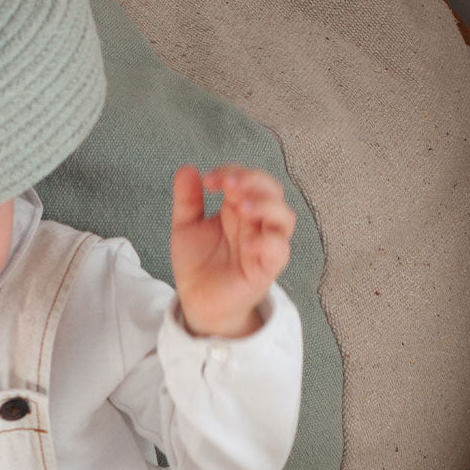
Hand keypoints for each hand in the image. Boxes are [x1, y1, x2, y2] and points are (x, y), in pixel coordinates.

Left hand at [170, 164, 295, 337]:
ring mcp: (264, 244)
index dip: (232, 173)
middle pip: (272, 191)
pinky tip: (246, 243)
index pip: (248, 179)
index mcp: (238, 208)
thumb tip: (187, 168)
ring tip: (242, 207)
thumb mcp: (186, 227)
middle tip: (229, 184)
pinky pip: (279, 251)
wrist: (197, 301)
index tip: (208, 180)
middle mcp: (256, 223)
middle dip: (253, 182)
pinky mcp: (267, 269)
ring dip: (266, 206)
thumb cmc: (198, 263)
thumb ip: (187, 200)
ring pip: (284, 217)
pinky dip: (267, 242)